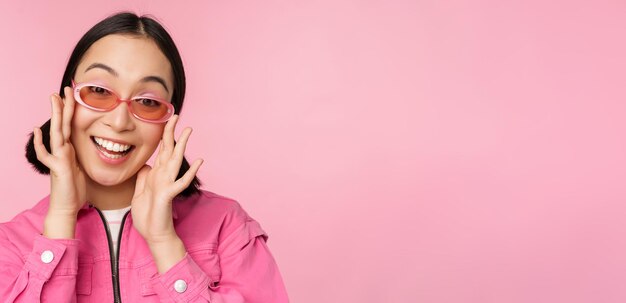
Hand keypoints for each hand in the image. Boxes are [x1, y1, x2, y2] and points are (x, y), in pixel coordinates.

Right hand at [34, 87, 87, 237]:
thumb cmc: (75, 189)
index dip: (72, 111)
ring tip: (53, 98)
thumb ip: (81, 157)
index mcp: (69, 150)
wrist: (66, 207)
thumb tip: (91, 148)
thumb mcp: (82, 167)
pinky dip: (41, 142)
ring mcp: (58, 158)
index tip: (74, 96)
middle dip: (64, 106)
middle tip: (64, 88)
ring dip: (56, 115)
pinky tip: (38, 130)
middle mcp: (62, 151)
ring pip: (56, 132)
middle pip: (63, 124)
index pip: (70, 126)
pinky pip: (46, 153)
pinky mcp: (57, 167)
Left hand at [130, 115, 202, 243]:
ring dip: (183, 145)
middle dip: (172, 132)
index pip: (162, 150)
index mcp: (157, 174)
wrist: (154, 235)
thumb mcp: (140, 193)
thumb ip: (144, 178)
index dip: (164, 135)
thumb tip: (147, 165)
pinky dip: (190, 172)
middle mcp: (164, 176)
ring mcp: (167, 184)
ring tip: (189, 130)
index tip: (167, 119)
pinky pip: (180, 182)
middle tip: (176, 115)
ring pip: (176, 161)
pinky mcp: (168, 195)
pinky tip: (200, 161)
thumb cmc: (148, 216)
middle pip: (169, 150)